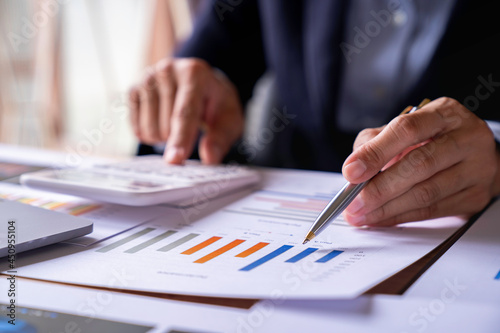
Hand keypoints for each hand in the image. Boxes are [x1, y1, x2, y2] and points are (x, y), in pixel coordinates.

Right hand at [129, 58, 243, 163]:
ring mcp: (146, 78)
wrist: (200, 82)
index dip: (180, 139)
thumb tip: (209, 158)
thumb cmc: (215, 103)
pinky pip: (137, 129)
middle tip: (191, 126)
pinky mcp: (132, 89)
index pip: (184, 113)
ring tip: (176, 122)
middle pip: (165, 126)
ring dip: (163, 138)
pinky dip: (150, 134)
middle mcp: (166, 71)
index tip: (175, 160)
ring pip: (148, 130)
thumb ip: (221, 138)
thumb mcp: (229, 118)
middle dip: (178, 139)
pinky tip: (161, 121)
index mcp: (194, 73)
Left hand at [342, 97, 499, 225]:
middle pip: (419, 164)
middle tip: (353, 202)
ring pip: (427, 193)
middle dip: (379, 188)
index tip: (351, 172)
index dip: (376, 152)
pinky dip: (402, 217)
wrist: (475, 155)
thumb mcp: (405, 129)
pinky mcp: (477, 195)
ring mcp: (477, 168)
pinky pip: (434, 211)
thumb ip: (376, 142)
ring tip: (362, 214)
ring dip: (387, 208)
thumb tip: (353, 169)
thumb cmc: (432, 139)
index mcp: (444, 113)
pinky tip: (381, 219)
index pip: (407, 129)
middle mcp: (466, 137)